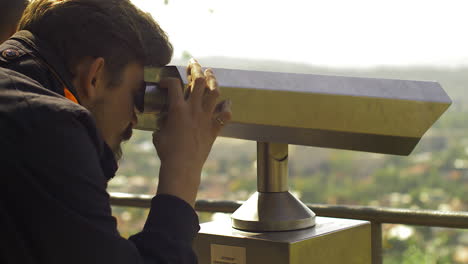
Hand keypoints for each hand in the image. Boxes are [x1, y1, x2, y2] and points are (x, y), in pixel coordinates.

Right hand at [153, 59, 231, 206]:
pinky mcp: (214, 129)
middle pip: (199, 82)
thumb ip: (163, 124)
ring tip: (210, 74)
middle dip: (196, 69)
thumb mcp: (159, 134)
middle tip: (194, 64)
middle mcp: (193, 110)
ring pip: (214, 93)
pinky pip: (225, 114)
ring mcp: (206, 118)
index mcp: (177, 109)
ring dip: (213, 81)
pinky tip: (227, 103)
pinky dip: (227, 107)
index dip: (167, 80)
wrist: (183, 167)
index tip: (164, 83)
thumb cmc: (167, 152)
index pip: (173, 85)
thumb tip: (163, 123)